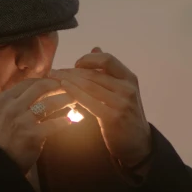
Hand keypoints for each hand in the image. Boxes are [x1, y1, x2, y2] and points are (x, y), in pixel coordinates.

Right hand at [0, 78, 75, 173]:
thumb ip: (17, 101)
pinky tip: (71, 120)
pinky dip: (65, 120)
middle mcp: (11, 107)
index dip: (46, 80)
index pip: (29, 82)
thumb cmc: (3, 137)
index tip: (57, 82)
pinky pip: (54, 124)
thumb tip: (41, 88)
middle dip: (58, 86)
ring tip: (74, 101)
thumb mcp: (3, 114)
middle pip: (40, 87)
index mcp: (4, 99)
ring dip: (65, 100)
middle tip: (69, 88)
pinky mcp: (32, 135)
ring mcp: (22, 121)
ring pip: (50, 103)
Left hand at [50, 47, 152, 167]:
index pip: (107, 59)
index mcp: (129, 78)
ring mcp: (121, 102)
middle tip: (54, 71)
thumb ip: (108, 71)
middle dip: (70, 71)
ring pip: (89, 85)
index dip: (88, 59)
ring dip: (68, 80)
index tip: (75, 64)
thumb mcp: (121, 90)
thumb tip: (96, 48)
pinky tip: (64, 88)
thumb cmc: (125, 115)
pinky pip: (88, 101)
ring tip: (53, 78)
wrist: (137, 143)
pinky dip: (74, 93)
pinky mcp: (113, 117)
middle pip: (94, 73)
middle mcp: (127, 88)